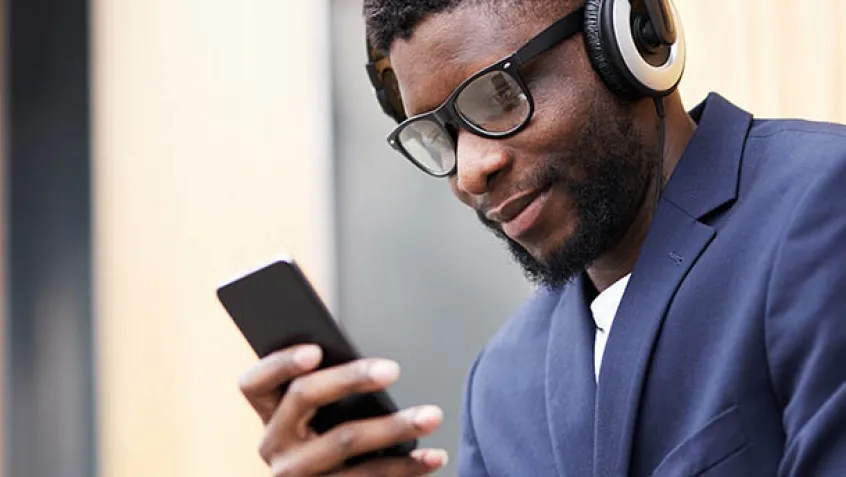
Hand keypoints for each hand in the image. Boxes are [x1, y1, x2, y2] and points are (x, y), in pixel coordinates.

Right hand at [239, 344, 447, 475]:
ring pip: (344, 441)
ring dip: (395, 427)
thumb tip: (370, 362)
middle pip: (305, 398)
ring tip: (432, 415)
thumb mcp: (318, 415)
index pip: (254, 383)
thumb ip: (329, 388)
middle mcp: (274, 445)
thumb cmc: (332, 436)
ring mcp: (297, 476)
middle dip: (351, 378)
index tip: (315, 350)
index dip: (280, 363)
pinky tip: (433, 456)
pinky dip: (407, 465)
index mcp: (268, 413)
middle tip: (393, 368)